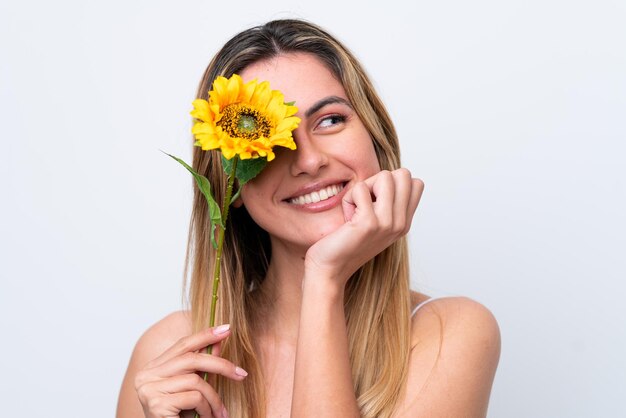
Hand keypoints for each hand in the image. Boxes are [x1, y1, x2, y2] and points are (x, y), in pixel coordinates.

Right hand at [134, 324, 246, 417]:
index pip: (182, 345)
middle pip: (191, 359)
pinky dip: (207, 408)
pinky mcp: (156, 404)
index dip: (205, 335)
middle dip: (221, 365)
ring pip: (196, 380)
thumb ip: (202, 366)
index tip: (226, 329)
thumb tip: (218, 342)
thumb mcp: (193, 389)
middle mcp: (146, 376)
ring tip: (219, 413)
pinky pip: (194, 397)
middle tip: (242, 374)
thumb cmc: (180, 417)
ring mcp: (149, 389)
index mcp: (152, 368)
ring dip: (214, 398)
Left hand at [305, 168, 423, 284]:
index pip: (415, 183)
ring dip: (364, 188)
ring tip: (356, 209)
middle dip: (379, 181)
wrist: (330, 269)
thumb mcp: (375, 223)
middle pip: (403, 175)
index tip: (375, 203)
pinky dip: (348, 199)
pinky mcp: (369, 223)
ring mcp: (388, 223)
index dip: (391, 184)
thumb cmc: (346, 242)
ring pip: (385, 176)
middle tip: (365, 202)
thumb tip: (390, 176)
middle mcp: (401, 224)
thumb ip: (387, 204)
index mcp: (404, 223)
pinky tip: (347, 218)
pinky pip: (360, 188)